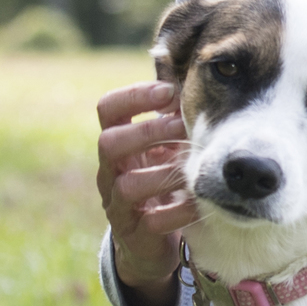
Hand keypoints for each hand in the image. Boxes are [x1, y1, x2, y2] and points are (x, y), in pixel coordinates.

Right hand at [94, 80, 196, 305]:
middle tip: (179, 126)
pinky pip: (151, 222)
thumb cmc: (162, 180)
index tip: (168, 91)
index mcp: (118, 143)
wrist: (152, 241)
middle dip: (145, 132)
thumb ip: (171, 115)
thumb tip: (192, 64)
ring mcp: (118, 205)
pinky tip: (198, 204)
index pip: (108, 109)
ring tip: (188, 168)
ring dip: (161, 173)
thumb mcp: (163, 146)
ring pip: (126, 185)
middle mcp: (110, 171)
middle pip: (108, 143)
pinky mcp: (134, 235)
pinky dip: (176, 211)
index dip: (133, 96)